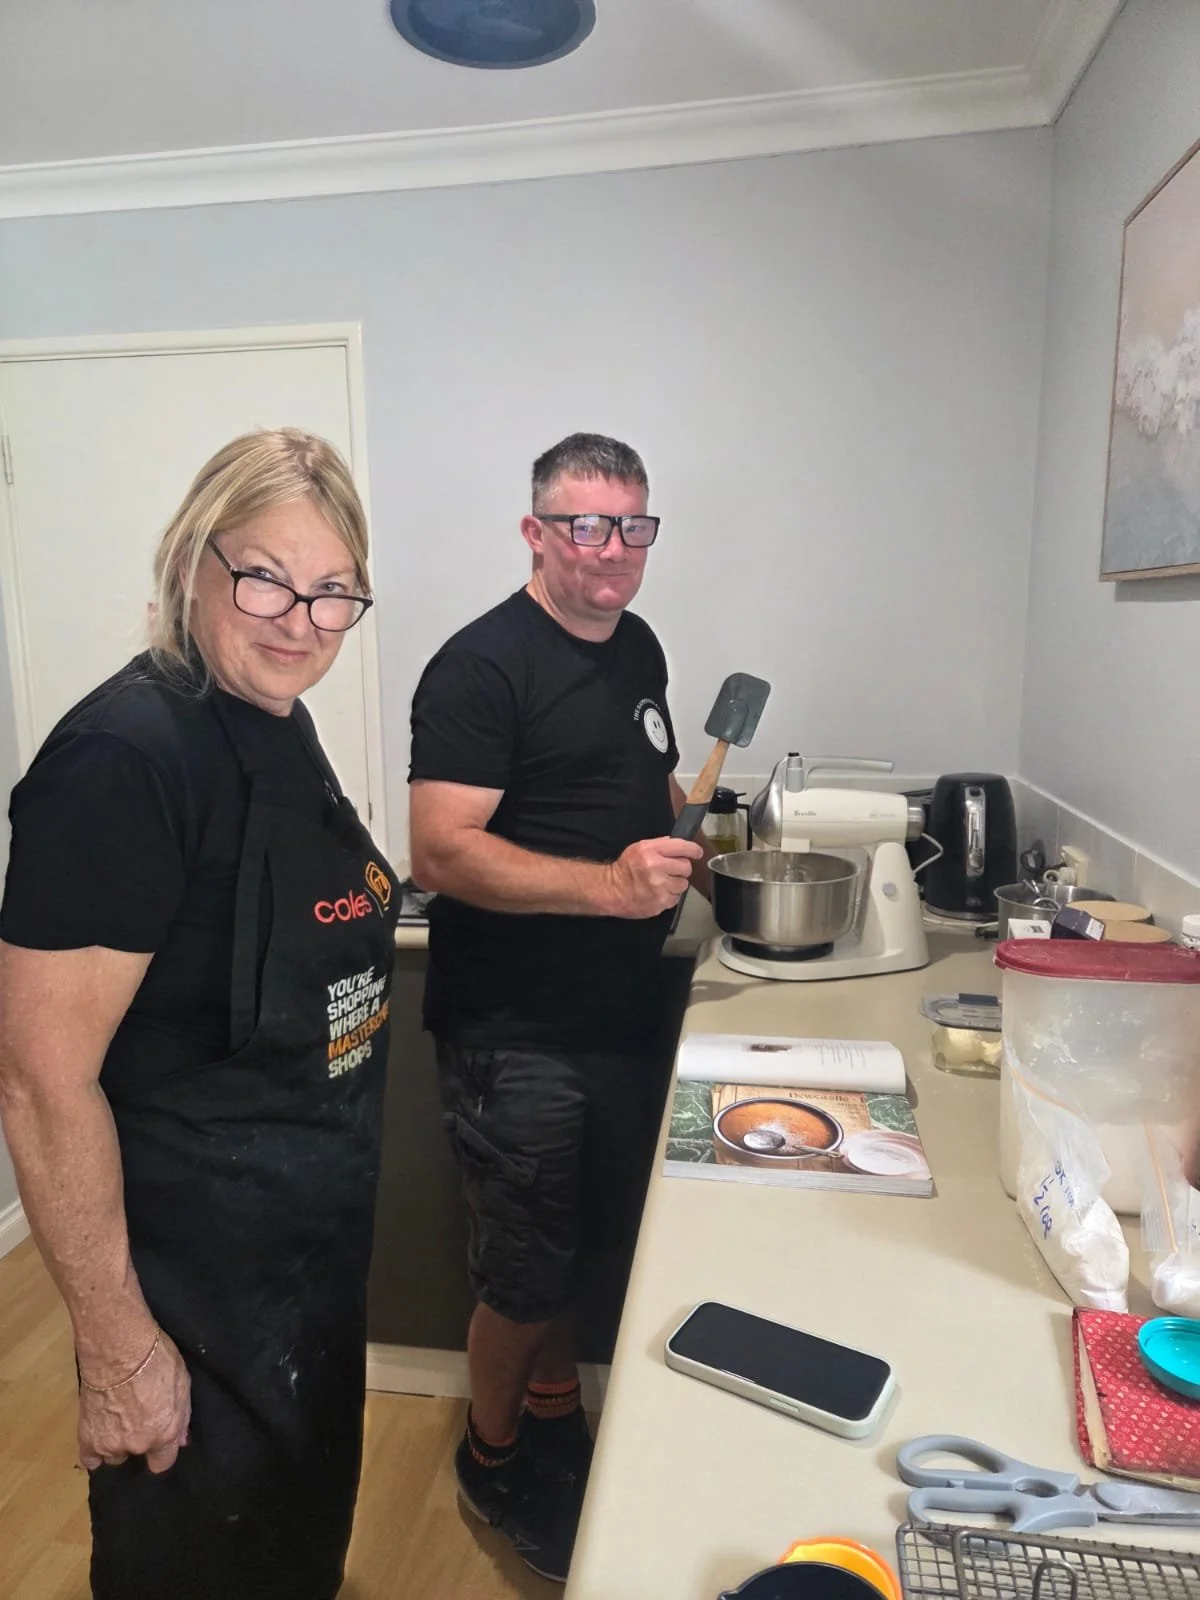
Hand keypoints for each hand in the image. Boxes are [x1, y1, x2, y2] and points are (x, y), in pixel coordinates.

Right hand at [78, 1328, 191, 1474]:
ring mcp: (110, 1444)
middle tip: (137, 1417)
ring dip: (117, 1444)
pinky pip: (90, 1459)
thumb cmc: (156, 1358)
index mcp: (164, 1433)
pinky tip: (99, 1438)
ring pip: (115, 1456)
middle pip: (138, 1455)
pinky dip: (94, 1452)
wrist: (118, 1348)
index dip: (161, 1452)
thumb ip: (182, 1416)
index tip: (159, 1440)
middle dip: (140, 1441)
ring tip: (117, 1421)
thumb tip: (181, 1440)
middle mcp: (138, 1445)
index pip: (163, 1462)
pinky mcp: (87, 1437)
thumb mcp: (182, 1382)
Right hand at [603, 836, 702, 918]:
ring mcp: (659, 887)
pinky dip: (670, 896)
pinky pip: (676, 898)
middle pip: (686, 867)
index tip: (697, 852)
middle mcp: (656, 868)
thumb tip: (680, 845)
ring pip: (683, 884)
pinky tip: (659, 893)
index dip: (693, 850)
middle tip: (670, 870)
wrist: (611, 891)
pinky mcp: (660, 903)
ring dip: (676, 884)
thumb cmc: (626, 868)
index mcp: (651, 851)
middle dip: (681, 869)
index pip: (682, 847)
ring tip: (662, 883)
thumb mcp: (639, 848)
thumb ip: (660, 844)